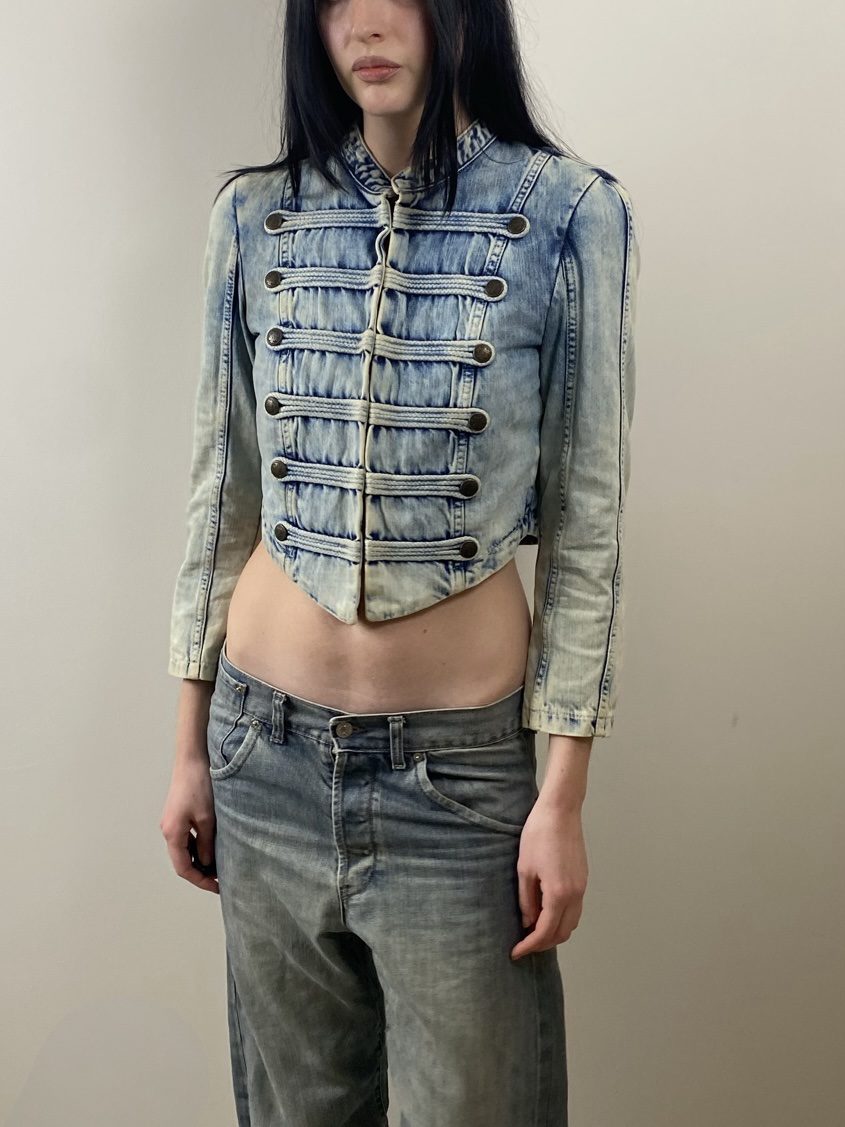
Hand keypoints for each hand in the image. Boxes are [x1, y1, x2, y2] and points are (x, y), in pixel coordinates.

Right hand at [159, 755, 219, 894]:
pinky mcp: (179, 814)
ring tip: (219, 864)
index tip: (217, 887)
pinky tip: (213, 846)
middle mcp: (169, 830)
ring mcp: (173, 822)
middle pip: (182, 860)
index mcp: (172, 833)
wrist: (192, 758)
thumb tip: (207, 863)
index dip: (200, 880)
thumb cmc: (198, 784)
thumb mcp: (207, 817)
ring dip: (200, 859)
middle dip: (200, 872)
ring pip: (185, 849)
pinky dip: (199, 846)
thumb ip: (206, 843)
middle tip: (220, 878)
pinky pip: (188, 837)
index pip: (183, 868)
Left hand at [510, 795, 587, 958]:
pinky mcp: (583, 878)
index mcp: (559, 893)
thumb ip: (527, 900)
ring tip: (533, 931)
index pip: (545, 932)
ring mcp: (582, 887)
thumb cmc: (538, 834)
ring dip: (555, 932)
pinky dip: (562, 918)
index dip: (529, 945)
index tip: (515, 952)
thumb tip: (528, 922)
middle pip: (563, 933)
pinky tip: (546, 912)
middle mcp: (575, 894)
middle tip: (523, 944)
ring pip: (572, 922)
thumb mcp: (525, 869)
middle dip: (543, 943)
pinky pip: (575, 909)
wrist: (561, 810)